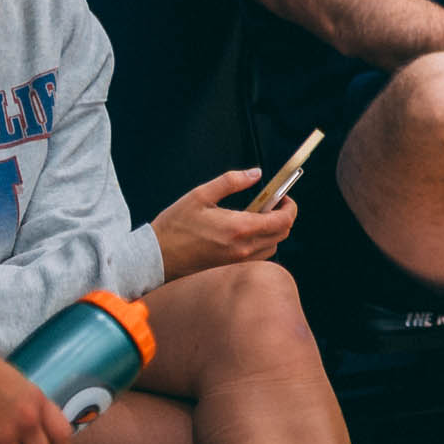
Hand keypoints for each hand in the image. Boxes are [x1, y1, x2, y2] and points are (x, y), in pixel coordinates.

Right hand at [153, 168, 296, 279]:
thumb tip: (257, 173)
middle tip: (269, 204)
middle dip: (282, 216)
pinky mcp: (229, 270)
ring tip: (253, 217)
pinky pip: (257, 257)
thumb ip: (232, 181)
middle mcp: (243, 249)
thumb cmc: (175, 225)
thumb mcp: (200, 195)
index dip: (289, 206)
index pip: (283, 220)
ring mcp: (237, 263)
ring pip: (272, 247)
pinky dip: (259, 243)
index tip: (282, 196)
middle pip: (282, 234)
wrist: (154, 259)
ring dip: (271, 231)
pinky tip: (242, 233)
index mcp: (240, 229)